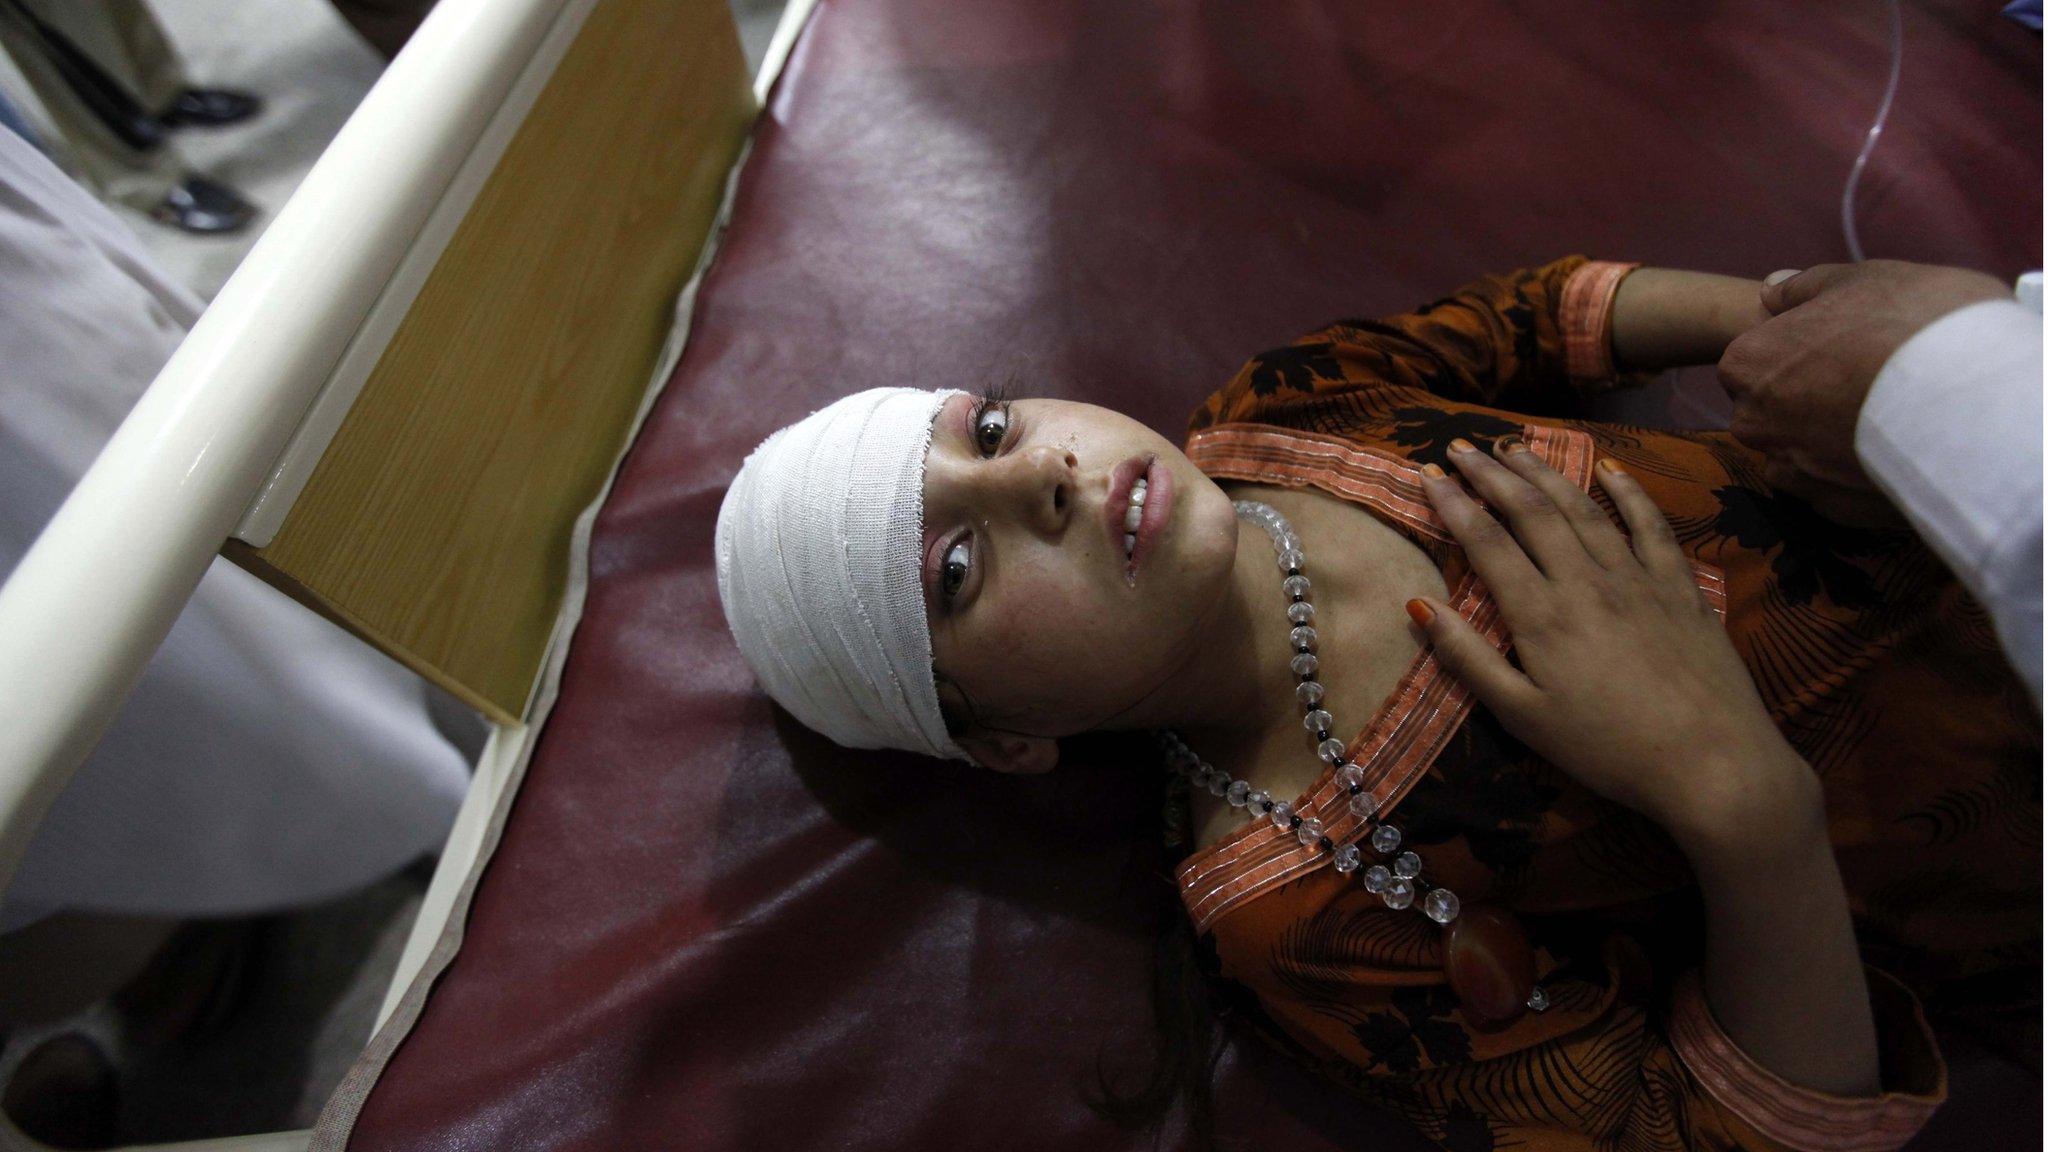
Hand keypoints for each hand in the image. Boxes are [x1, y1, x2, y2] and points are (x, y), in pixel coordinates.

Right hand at [1412, 439, 1818, 852]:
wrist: (1712, 762)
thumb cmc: (1607, 749)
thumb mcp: (1524, 717)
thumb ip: (1470, 659)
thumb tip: (1420, 606)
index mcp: (1541, 614)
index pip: (1487, 542)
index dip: (1454, 505)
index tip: (1429, 476)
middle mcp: (1586, 580)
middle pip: (1532, 511)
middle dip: (1491, 474)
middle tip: (1461, 447)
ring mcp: (1637, 577)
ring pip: (1583, 508)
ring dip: (1545, 472)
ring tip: (1516, 447)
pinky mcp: (1680, 586)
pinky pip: (1650, 524)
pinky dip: (1628, 492)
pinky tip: (1610, 470)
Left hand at [1717, 260, 2006, 522]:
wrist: (1975, 400)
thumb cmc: (1914, 325)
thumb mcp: (1862, 279)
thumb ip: (1807, 288)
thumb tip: (1772, 292)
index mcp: (1749, 362)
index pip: (1754, 359)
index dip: (1801, 352)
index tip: (1846, 348)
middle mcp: (1755, 421)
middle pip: (1772, 409)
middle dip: (1808, 399)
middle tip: (1870, 382)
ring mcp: (1792, 469)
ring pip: (1797, 454)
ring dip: (1828, 442)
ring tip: (1887, 421)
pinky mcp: (1831, 509)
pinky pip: (1831, 491)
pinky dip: (1853, 476)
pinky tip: (1891, 456)